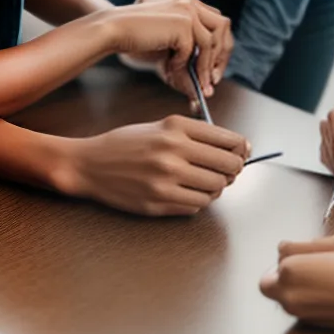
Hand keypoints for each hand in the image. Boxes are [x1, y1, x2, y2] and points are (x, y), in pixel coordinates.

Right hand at [65, 114, 249, 215]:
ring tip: (204, 182)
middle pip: (228, 166)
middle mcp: (173, 151)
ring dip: (216, 188)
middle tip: (228, 172)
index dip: (242, 149)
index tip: (243, 152)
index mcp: (175, 127)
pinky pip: (196, 206)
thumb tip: (236, 147)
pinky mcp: (158, 202)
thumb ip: (195, 135)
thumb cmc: (126, 144)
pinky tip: (187, 192)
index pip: (228, 140)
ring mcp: (166, 179)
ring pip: (215, 189)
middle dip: (234, 170)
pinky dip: (198, 201)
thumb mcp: (160, 127)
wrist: (90, 164)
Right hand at [107, 0, 233, 100]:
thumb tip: (202, 93)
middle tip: (212, 82)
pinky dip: (183, 64)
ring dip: (205, 67)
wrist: (115, 29)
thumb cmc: (138, 40)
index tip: (214, 73)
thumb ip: (187, 64)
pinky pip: (192, 50)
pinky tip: (169, 68)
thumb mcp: (168, 50)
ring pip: (211, 43)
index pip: (218, 24)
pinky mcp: (182, 23)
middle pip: (223, 29)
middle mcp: (191, 2)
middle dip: (221, 58)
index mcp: (189, 3)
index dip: (221, 49)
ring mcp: (188, 10)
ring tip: (197, 85)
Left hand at [259, 235, 333, 333]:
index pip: (279, 254)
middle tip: (310, 268)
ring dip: (293, 288)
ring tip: (324, 280)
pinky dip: (305, 300)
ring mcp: (299, 313)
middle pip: (269, 281)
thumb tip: (286, 247)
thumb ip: (305, 244)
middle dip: (282, 274)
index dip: (296, 250)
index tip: (313, 253)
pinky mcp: (311, 326)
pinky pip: (297, 309)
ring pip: (282, 297)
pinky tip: (329, 294)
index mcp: (291, 270)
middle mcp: (289, 294)